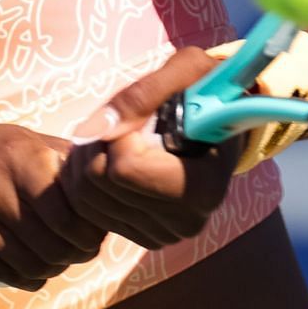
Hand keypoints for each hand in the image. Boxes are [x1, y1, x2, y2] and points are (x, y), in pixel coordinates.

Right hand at [0, 124, 108, 290]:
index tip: (94, 237)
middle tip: (77, 253)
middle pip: (52, 245)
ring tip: (54, 259)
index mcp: (19, 156)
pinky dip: (24, 277)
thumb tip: (111, 185)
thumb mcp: (25, 142)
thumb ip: (66, 162)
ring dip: (50, 269)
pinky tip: (28, 267)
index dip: (88, 234)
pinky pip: (2, 274)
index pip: (69, 215)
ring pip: (29, 265)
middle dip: (73, 255)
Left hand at [62, 46, 237, 249]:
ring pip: (85, 195)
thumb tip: (96, 130)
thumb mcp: (189, 71)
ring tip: (120, 137)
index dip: (121, 133)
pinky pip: (85, 208)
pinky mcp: (141, 237)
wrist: (223, 124)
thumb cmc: (209, 93)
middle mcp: (184, 222)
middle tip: (126, 123)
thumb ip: (145, 93)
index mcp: (203, 188)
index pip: (125, 168)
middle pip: (98, 181)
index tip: (142, 116)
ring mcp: (161, 235)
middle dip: (100, 142)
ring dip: (89, 156)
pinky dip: (87, 177)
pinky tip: (112, 158)